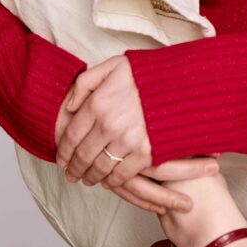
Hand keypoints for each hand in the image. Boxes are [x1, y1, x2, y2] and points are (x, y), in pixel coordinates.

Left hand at [54, 55, 220, 209]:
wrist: (185, 84)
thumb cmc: (149, 74)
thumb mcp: (114, 66)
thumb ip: (86, 83)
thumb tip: (69, 107)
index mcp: (98, 103)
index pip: (71, 135)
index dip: (63, 151)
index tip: (61, 160)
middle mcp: (109, 124)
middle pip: (83, 155)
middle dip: (74, 168)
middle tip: (71, 175)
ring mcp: (127, 141)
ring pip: (100, 167)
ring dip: (91, 177)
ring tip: (88, 180)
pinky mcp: (146, 153)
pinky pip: (123, 174)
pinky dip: (113, 181)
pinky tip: (109, 181)